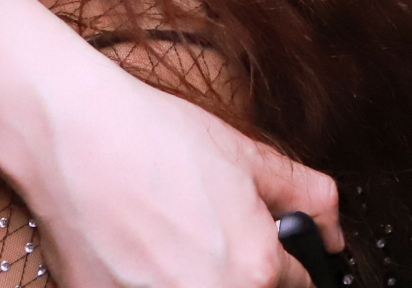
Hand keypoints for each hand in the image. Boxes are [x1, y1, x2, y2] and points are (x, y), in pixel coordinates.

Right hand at [25, 73, 341, 287]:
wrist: (77, 137)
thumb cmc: (157, 141)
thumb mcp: (250, 157)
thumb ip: (308, 197)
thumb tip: (334, 233)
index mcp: (255, 267)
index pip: (295, 284)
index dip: (283, 261)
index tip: (263, 248)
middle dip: (239, 271)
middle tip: (205, 236)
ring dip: (192, 276)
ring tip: (166, 243)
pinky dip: (147, 281)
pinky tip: (136, 254)